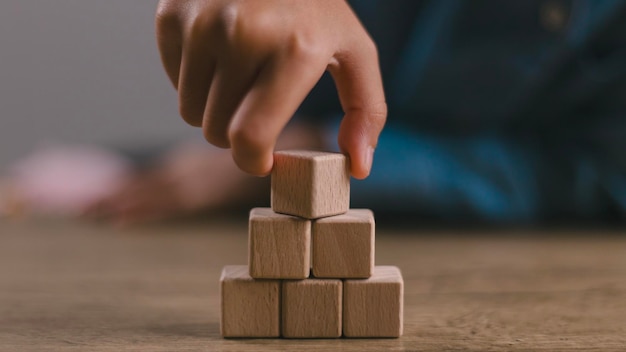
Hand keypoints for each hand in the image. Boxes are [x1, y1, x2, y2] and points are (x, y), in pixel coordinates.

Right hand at [156, 0, 385, 178]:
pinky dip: (195, 79)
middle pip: (216, 132)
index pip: (249, 138)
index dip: (253, 161)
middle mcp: (242, 34)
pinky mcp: (172, 14)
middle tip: (256, 108)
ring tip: (240, 76)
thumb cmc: (315, 9)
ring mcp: (202, 22)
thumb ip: (366, 110)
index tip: (262, 159)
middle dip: (236, 134)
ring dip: (213, 108)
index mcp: (294, 50)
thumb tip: (359, 167)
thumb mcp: (355, 51)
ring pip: (189, 113)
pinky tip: (220, 53)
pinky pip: (174, 81)